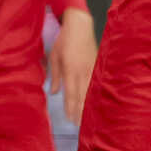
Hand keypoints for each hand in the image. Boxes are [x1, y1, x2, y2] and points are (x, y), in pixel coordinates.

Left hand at [47, 8, 96, 123]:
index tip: (70, 119)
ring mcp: (91, 68)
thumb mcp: (54, 57)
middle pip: (81, 95)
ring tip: (87, 117)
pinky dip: (94, 94)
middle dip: (80, 110)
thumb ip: (55, 75)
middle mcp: (82, 71)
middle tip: (79, 124)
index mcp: (71, 70)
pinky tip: (94, 101)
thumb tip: (53, 92)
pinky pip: (95, 83)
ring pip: (89, 91)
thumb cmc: (64, 41)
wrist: (80, 26)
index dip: (70, 107)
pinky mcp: (96, 65)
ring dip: (87, 104)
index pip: (70, 93)